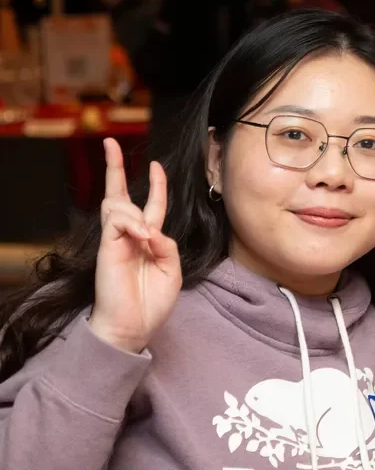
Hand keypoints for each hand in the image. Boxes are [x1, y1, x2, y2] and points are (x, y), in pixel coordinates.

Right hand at [88, 138, 180, 353]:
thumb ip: (168, 246)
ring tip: (146, 235)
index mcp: (148, 240)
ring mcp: (115, 240)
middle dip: (114, 168)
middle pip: (119, 195)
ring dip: (136, 213)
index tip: (156, 164)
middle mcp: (129, 236)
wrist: (133, 326)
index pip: (150, 205)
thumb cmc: (152, 302)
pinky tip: (141, 237)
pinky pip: (116, 220)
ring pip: (119, 206)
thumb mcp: (172, 270)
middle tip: (110, 144)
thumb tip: (152, 229)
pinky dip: (131, 223)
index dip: (155, 184)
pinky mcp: (106, 247)